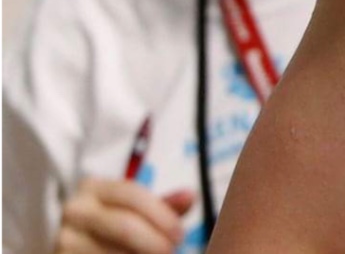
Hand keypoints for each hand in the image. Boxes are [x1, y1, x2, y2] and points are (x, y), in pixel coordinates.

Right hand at [54, 180, 195, 253]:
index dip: (162, 216)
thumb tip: (191, 196)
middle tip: (172, 250)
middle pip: (124, 226)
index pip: (133, 195)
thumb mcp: (130, 208)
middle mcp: (74, 211)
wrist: (66, 241)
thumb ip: (161, 205)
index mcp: (93, 188)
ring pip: (111, 252)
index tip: (180, 234)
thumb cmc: (108, 223)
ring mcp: (63, 239)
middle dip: (155, 242)